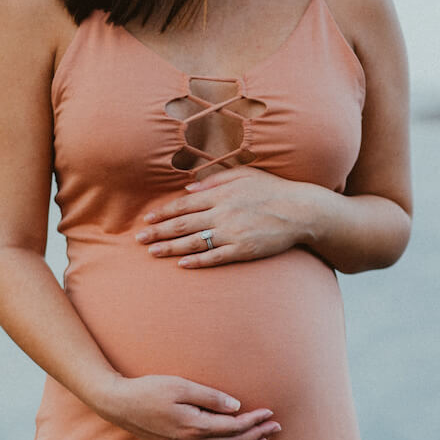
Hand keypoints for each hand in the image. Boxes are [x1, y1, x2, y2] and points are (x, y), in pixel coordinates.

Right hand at [91, 374, 280, 439]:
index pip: (234, 427)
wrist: (119, 404)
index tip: (271, 413)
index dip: (255, 420)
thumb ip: (211, 397)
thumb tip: (236, 407)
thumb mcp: (181, 386)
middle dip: (256, 435)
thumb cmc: (149, 389)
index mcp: (195, 426)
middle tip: (276, 428)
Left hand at [135, 167, 321, 268]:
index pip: (184, 203)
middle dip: (159, 231)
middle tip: (139, 239)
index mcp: (221, 194)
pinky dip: (198, 260)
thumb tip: (189, 186)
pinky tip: (181, 264)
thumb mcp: (244, 175)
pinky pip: (216, 256)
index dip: (164, 212)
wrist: (301, 210)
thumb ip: (214, 180)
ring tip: (151, 252)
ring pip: (195, 241)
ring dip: (170, 247)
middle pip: (183, 224)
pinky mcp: (243, 250)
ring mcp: (232, 233)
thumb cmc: (272, 190)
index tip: (147, 218)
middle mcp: (223, 213)